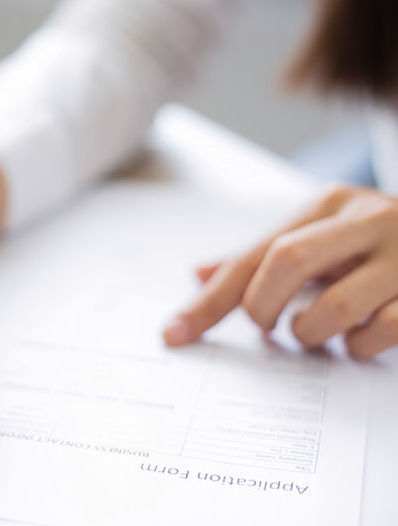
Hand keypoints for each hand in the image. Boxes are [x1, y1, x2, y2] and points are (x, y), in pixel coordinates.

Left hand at [163, 185, 397, 357]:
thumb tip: (195, 276)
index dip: (211, 300)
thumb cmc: (376, 249)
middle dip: (263, 307)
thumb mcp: (321, 242)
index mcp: (331, 205)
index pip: (254, 254)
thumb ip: (261, 260)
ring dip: (311, 334)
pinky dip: (357, 348)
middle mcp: (370, 218)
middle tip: (268, 327)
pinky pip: (380, 333)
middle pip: (286, 261)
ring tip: (314, 333)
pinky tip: (357, 340)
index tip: (174, 335)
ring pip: (334, 306)